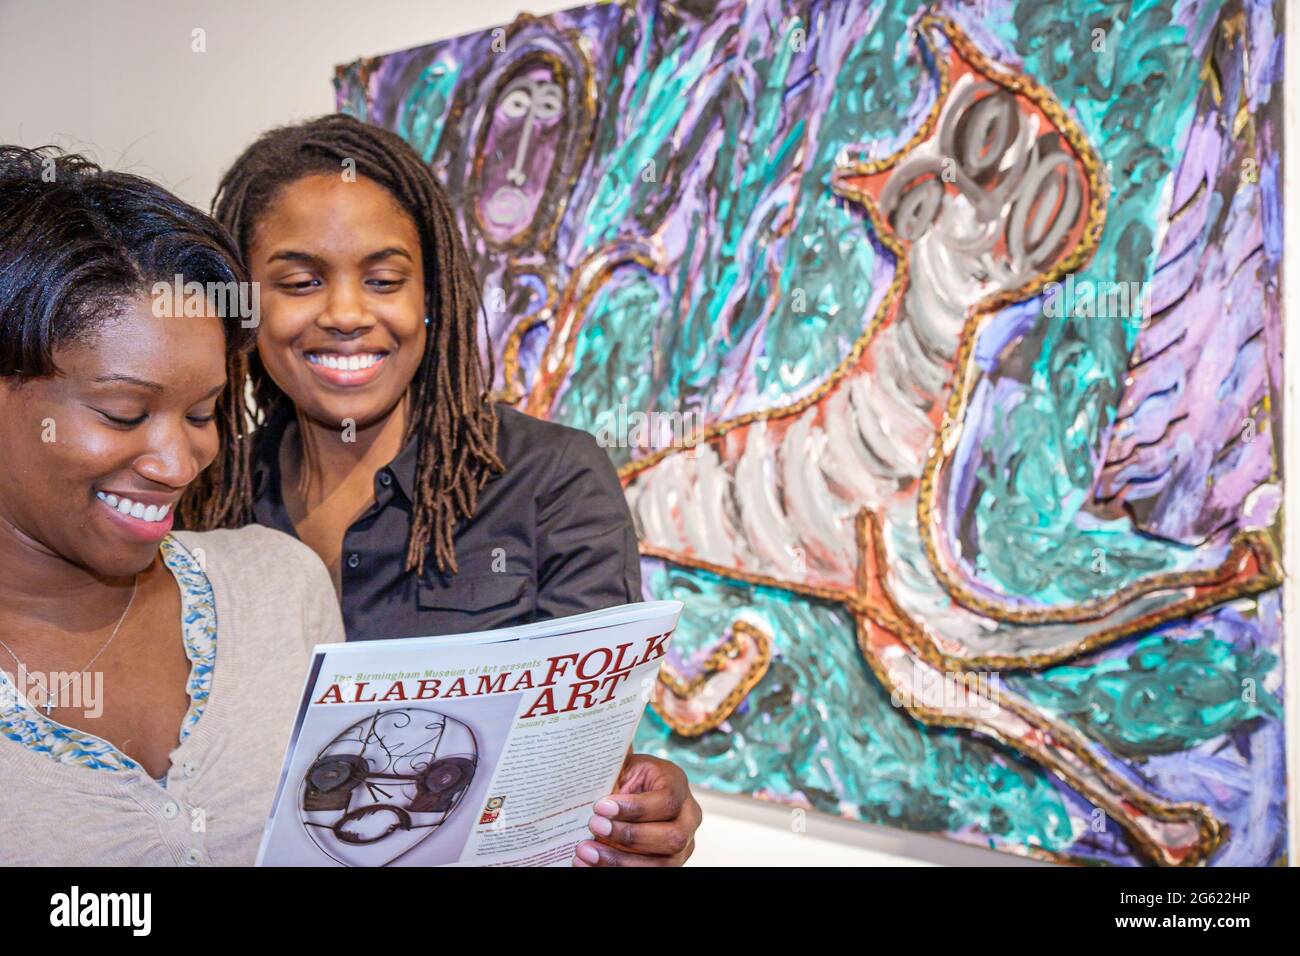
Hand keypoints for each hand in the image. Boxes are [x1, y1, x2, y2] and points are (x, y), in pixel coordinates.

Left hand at [573, 753, 700, 865]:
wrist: (627, 804)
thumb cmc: (624, 781)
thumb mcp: (622, 767)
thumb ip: (613, 755)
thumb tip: (593, 726)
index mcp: (677, 784)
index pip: (667, 800)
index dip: (635, 808)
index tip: (599, 806)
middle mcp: (688, 817)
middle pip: (671, 836)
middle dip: (629, 836)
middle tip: (593, 828)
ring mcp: (683, 846)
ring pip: (662, 864)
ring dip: (620, 861)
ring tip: (585, 852)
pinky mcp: (670, 865)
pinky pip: (649, 875)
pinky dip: (616, 870)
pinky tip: (587, 866)